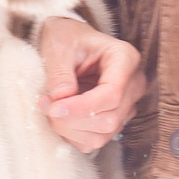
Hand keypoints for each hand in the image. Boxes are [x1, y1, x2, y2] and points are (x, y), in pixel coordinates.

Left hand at [36, 15, 146, 152]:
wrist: (67, 43)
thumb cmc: (66, 38)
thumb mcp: (58, 45)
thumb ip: (60, 72)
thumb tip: (61, 100)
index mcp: (125, 58)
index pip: (112, 94)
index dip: (81, 107)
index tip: (53, 107)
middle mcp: (133, 84)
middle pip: (109, 118)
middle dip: (72, 119)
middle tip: (45, 104)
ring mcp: (126, 105)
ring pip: (102, 134)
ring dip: (70, 129)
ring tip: (49, 108)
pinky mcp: (114, 120)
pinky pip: (95, 141)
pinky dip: (73, 135)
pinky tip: (60, 117)